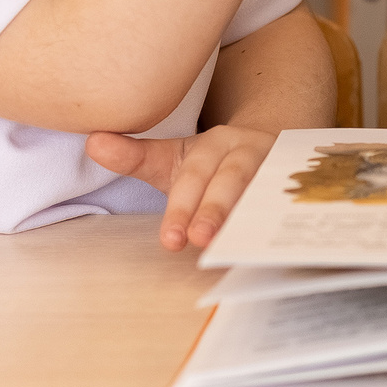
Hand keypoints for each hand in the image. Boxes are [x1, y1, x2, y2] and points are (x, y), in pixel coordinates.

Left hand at [86, 124, 276, 251]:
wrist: (267, 143)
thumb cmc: (210, 164)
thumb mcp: (170, 159)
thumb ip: (133, 156)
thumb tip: (92, 141)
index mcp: (215, 144)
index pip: (195, 175)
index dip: (182, 208)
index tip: (171, 241)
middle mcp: (248, 151)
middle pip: (230, 180)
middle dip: (212, 211)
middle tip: (195, 241)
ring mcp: (276, 167)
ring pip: (263, 190)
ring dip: (246, 218)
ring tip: (227, 245)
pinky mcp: (294, 185)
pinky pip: (288, 201)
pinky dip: (278, 222)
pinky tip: (268, 243)